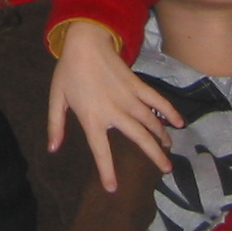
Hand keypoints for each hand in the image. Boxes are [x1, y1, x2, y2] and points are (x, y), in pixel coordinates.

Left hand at [47, 23, 177, 190]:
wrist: (85, 42)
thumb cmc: (69, 71)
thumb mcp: (57, 98)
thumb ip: (55, 125)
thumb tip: (52, 149)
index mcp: (92, 117)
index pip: (101, 150)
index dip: (107, 170)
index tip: (113, 188)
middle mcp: (114, 111)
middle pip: (139, 138)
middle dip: (154, 156)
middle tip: (166, 170)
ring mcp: (128, 97)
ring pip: (151, 122)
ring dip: (162, 137)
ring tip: (169, 149)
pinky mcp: (137, 85)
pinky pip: (157, 100)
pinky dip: (169, 111)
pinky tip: (178, 122)